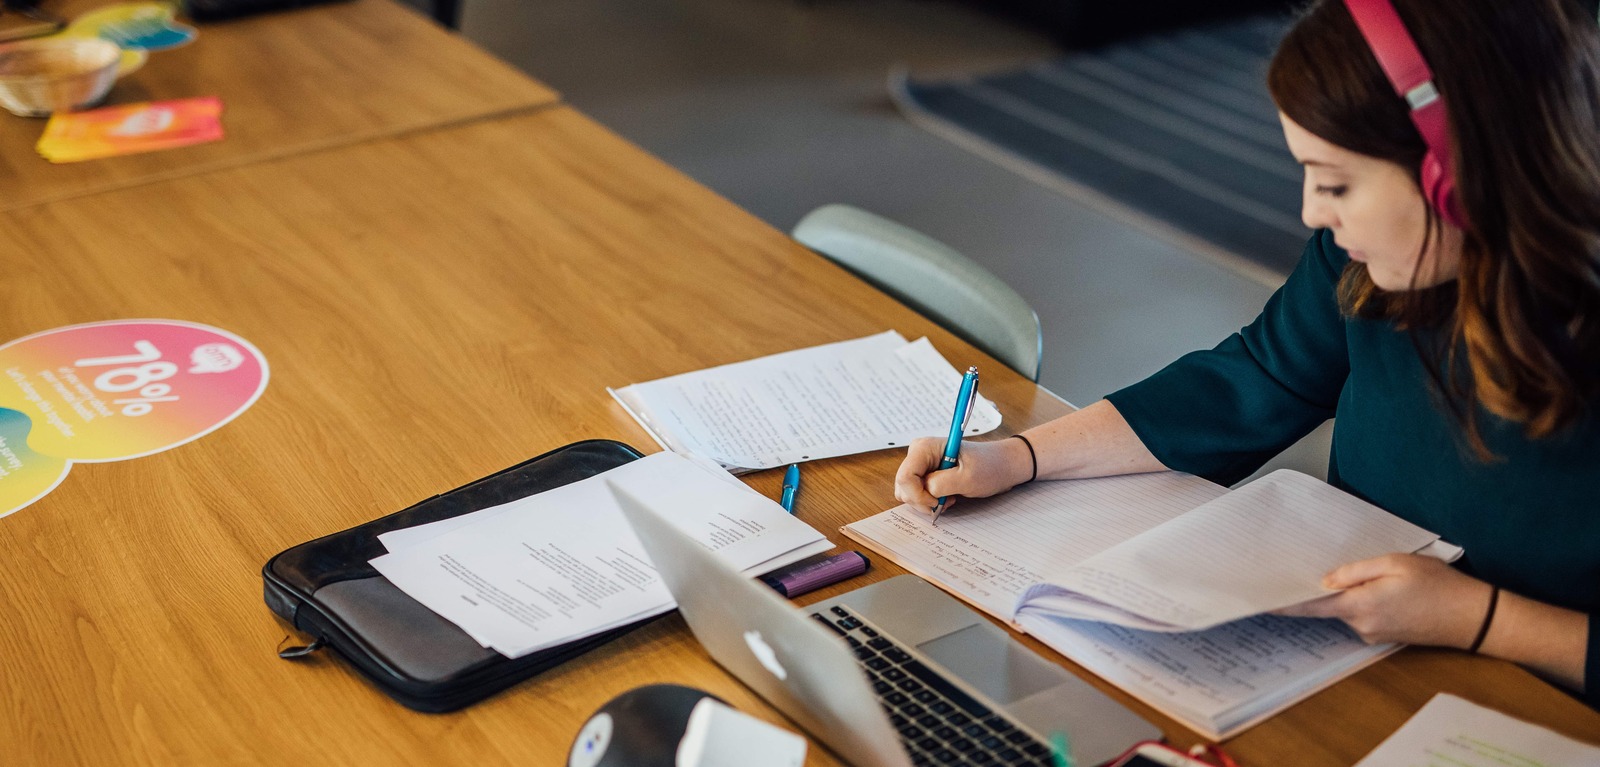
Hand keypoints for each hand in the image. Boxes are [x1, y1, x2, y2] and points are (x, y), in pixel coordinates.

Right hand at [893, 436, 1030, 515]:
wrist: (1002, 465)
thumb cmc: (989, 467)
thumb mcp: (968, 478)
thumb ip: (942, 484)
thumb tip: (925, 490)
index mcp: (925, 447)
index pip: (905, 477)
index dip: (917, 495)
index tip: (937, 502)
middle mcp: (918, 453)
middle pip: (903, 486)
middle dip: (921, 500)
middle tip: (945, 501)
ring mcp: (920, 464)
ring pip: (906, 492)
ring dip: (926, 502)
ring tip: (948, 498)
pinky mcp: (925, 473)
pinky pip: (915, 493)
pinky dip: (928, 501)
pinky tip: (946, 496)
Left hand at [1275, 554, 1493, 647]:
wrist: (1475, 617)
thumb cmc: (1439, 585)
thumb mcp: (1396, 563)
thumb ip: (1356, 571)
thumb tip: (1325, 579)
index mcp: (1360, 606)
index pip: (1310, 606)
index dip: (1284, 603)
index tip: (1260, 600)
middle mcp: (1362, 625)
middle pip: (1326, 607)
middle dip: (1314, 590)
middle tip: (1297, 569)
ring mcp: (1373, 633)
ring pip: (1345, 610)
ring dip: (1342, 595)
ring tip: (1348, 572)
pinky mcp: (1384, 635)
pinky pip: (1361, 615)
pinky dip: (1359, 602)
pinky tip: (1374, 588)